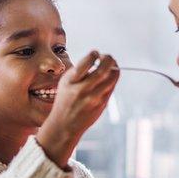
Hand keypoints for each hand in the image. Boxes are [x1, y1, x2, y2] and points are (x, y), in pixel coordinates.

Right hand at [37, 51, 118, 167]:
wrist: (64, 124)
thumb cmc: (65, 99)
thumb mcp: (65, 82)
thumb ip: (79, 70)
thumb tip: (98, 58)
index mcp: (71, 81)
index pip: (87, 62)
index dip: (94, 54)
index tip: (95, 54)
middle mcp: (82, 89)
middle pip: (104, 69)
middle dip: (108, 58)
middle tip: (106, 57)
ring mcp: (94, 98)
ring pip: (112, 77)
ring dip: (113, 68)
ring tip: (110, 66)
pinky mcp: (102, 104)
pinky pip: (111, 86)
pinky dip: (111, 78)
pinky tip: (107, 78)